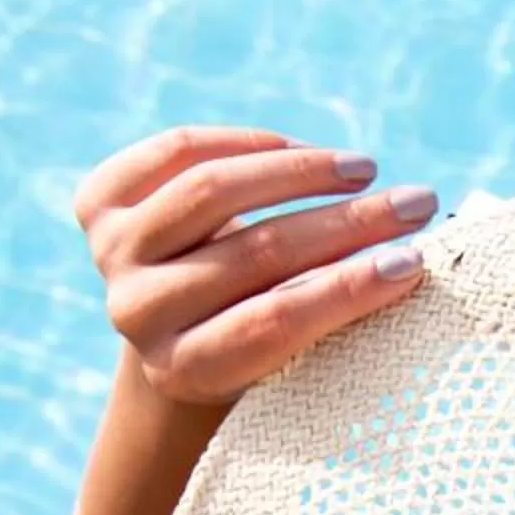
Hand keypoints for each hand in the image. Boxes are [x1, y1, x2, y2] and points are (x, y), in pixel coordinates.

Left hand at [73, 125, 436, 405]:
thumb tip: (411, 262)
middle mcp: (136, 313)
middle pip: (253, 253)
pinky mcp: (98, 202)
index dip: (348, 289)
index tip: (415, 262)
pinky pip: (178, 150)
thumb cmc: (260, 345)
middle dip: (348, 225)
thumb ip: (329, 316)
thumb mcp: (289, 357)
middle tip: (416, 204)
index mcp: (184, 370)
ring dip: (303, 171)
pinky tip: (302, 151)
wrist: (176, 332)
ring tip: (364, 169)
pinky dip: (248, 144)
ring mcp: (110, 254)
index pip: (274, 321)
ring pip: (213, 190)